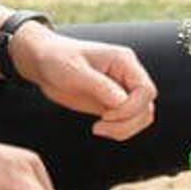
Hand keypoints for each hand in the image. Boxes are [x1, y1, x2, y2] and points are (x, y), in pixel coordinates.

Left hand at [11, 26, 156, 140]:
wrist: (43, 62)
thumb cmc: (57, 59)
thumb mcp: (74, 70)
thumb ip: (99, 85)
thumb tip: (122, 102)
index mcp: (124, 61)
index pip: (146, 90)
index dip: (131, 108)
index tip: (106, 114)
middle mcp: (127, 75)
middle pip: (147, 106)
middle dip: (127, 122)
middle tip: (100, 127)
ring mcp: (121, 90)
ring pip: (141, 116)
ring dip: (125, 129)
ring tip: (99, 129)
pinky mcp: (112, 104)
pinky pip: (128, 122)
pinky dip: (118, 131)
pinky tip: (98, 129)